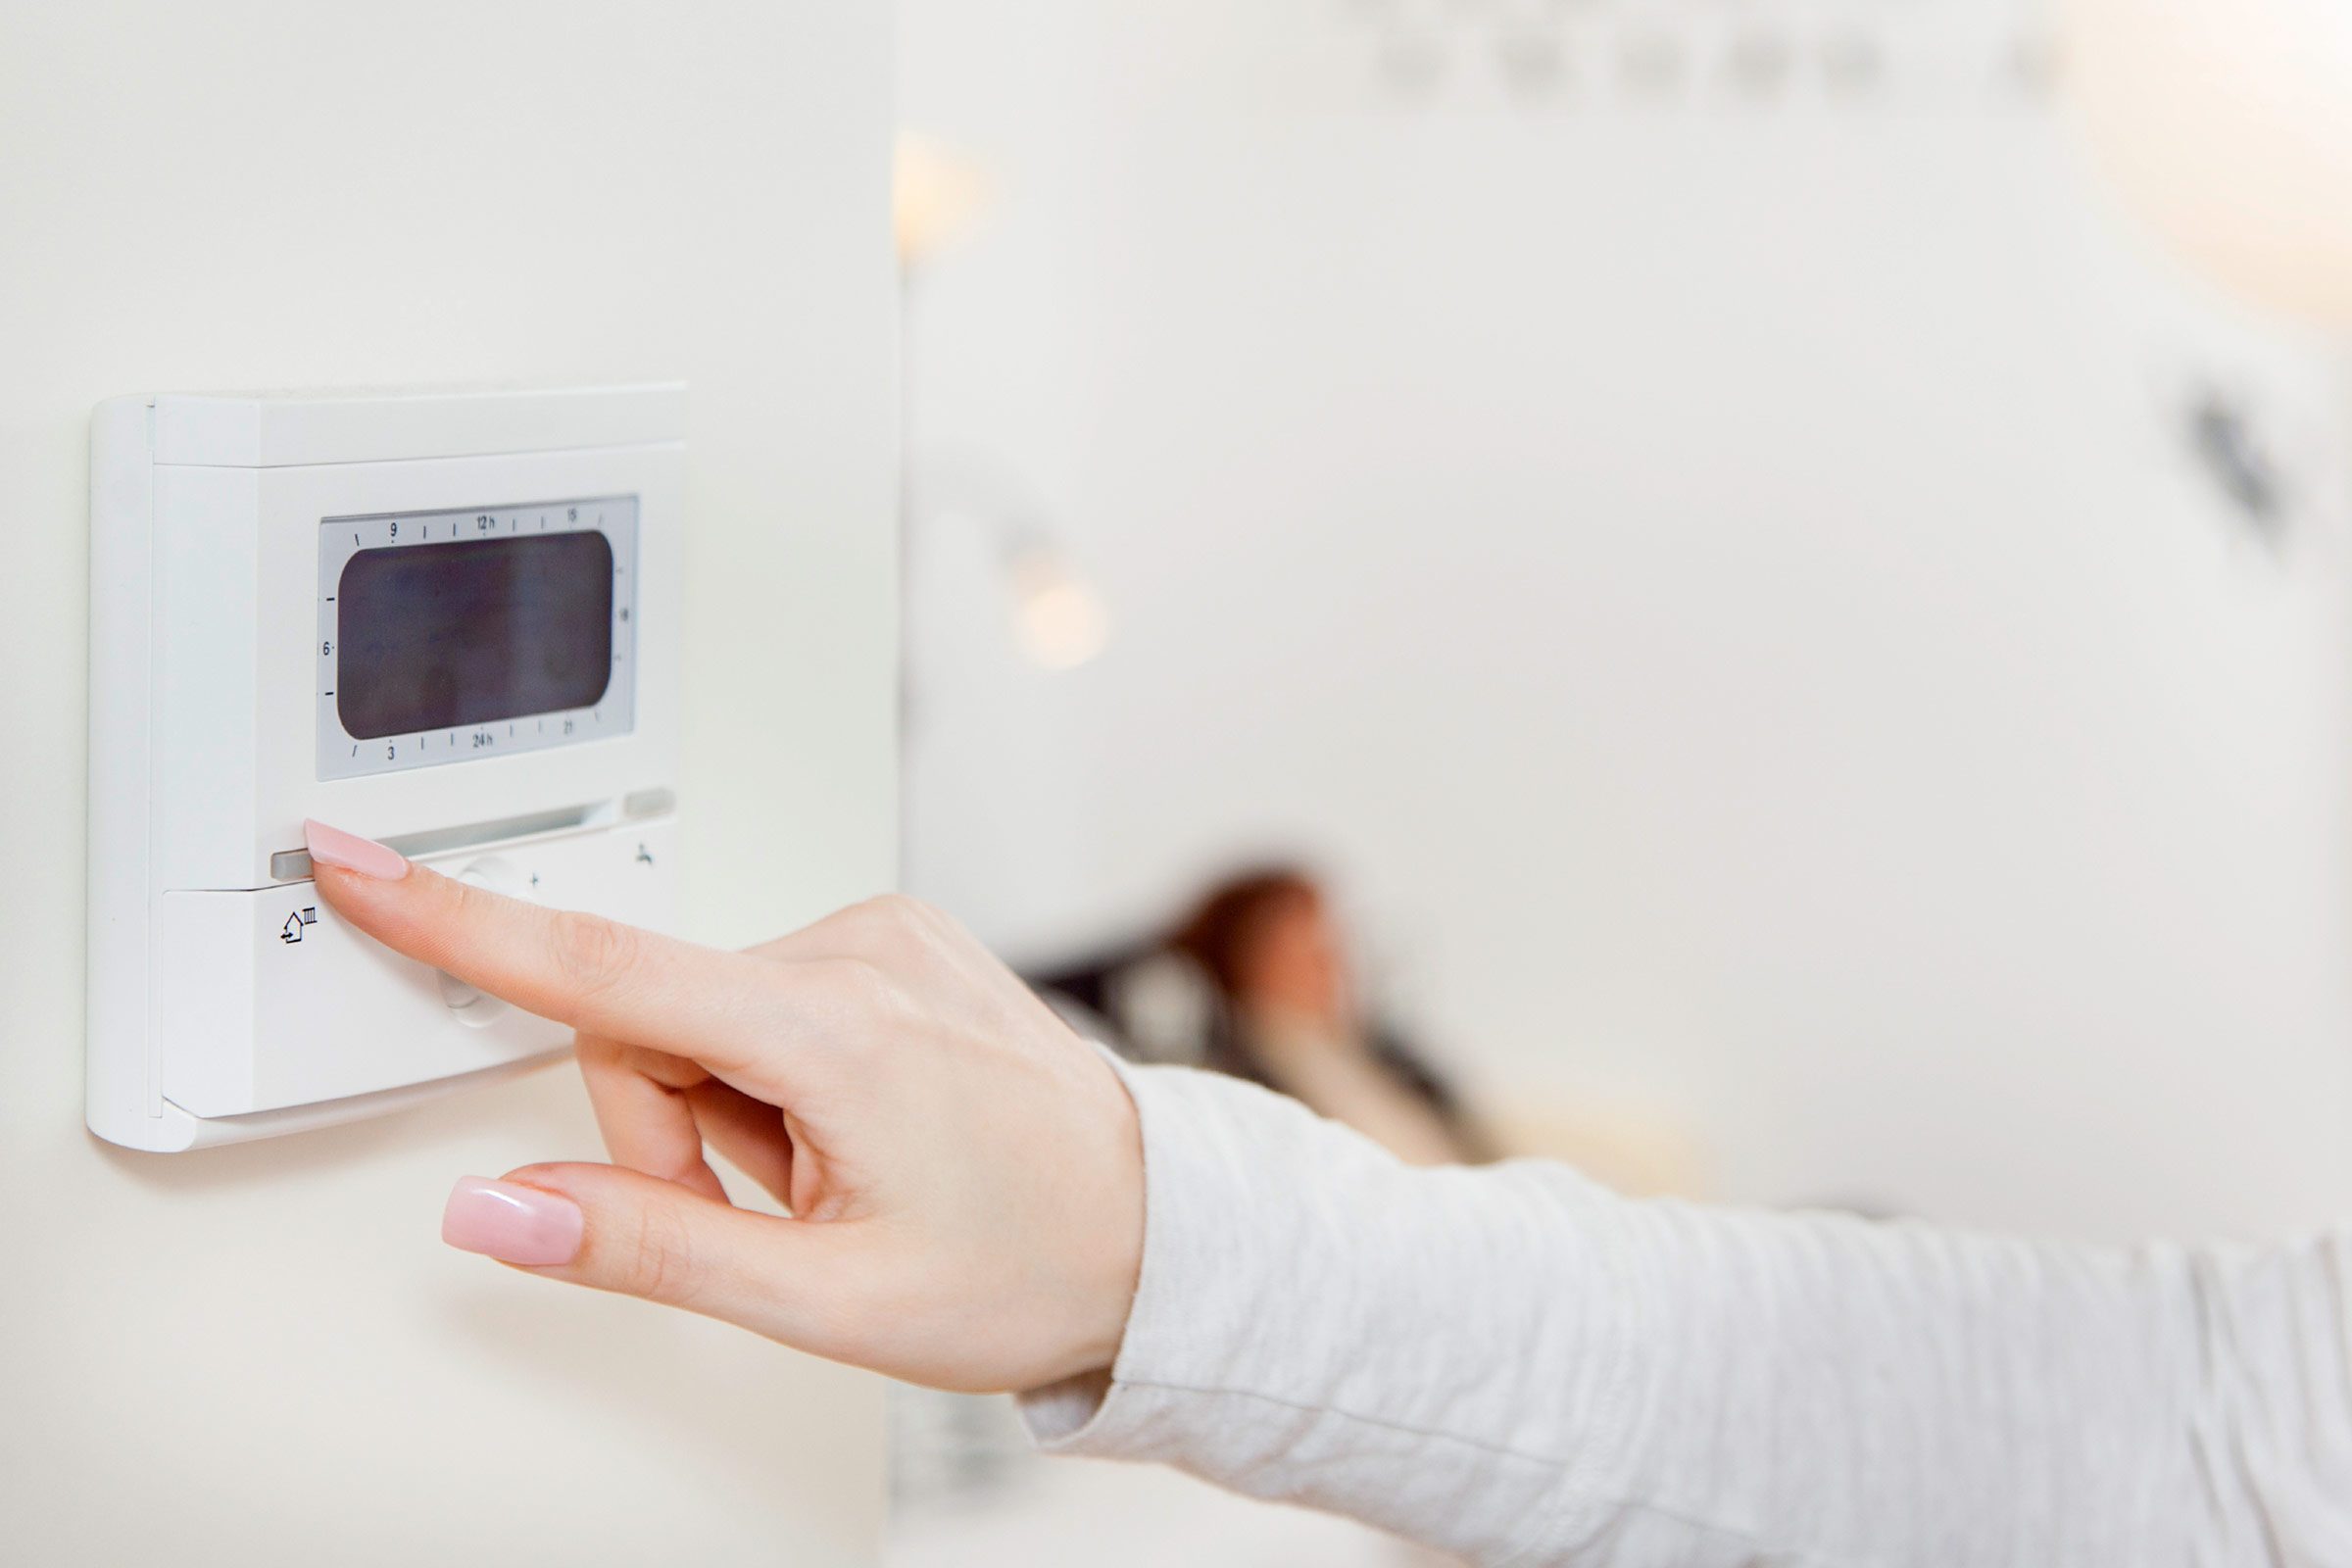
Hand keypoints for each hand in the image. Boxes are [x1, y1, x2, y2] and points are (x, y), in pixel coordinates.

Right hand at [303, 821, 1144, 1393]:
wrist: (1161, 1232)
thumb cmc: (1030, 1265)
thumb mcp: (827, 1299)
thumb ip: (646, 1246)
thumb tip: (499, 1209)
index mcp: (838, 1027)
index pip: (602, 971)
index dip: (460, 924)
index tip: (360, 863)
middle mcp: (861, 948)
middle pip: (645, 1019)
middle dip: (665, 1129)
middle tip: (764, 1212)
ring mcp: (887, 936)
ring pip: (702, 1013)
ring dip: (729, 1110)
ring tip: (830, 1176)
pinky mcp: (898, 943)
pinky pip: (767, 997)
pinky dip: (775, 1073)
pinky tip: (854, 1129)